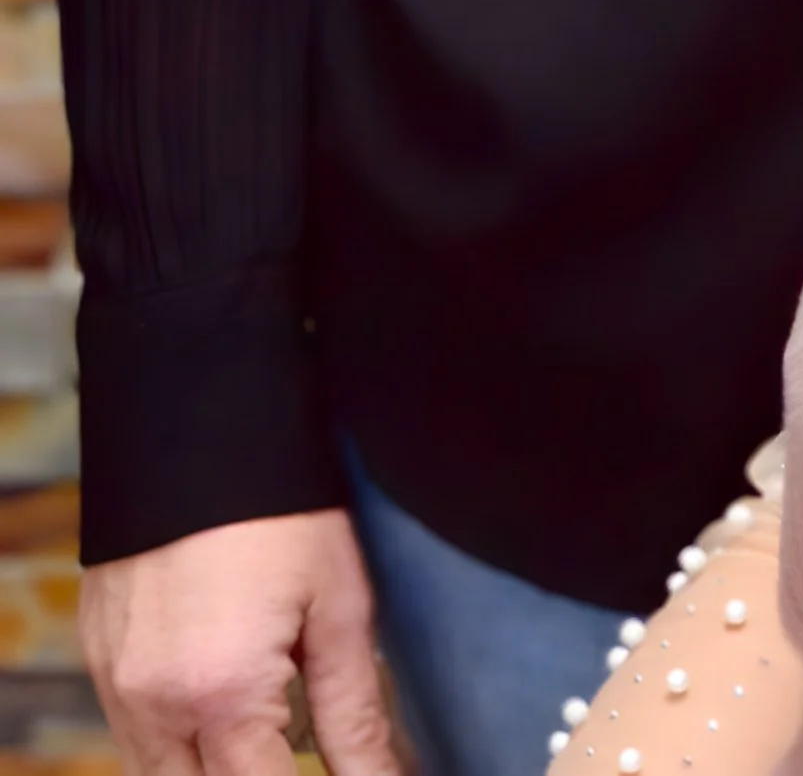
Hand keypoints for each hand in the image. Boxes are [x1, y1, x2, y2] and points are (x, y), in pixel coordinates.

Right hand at [82, 510, 399, 775]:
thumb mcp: (338, 605)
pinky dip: (181, 732)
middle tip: (294, 738)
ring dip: (215, 763)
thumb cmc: (282, 502)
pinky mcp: (97, 657)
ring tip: (267, 717)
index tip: (349, 769)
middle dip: (254, 775)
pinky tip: (226, 687)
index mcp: (220, 696)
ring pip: (161, 773)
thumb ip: (355, 712)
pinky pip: (136, 732)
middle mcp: (152, 706)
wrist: (195, 413)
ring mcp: (114, 684)